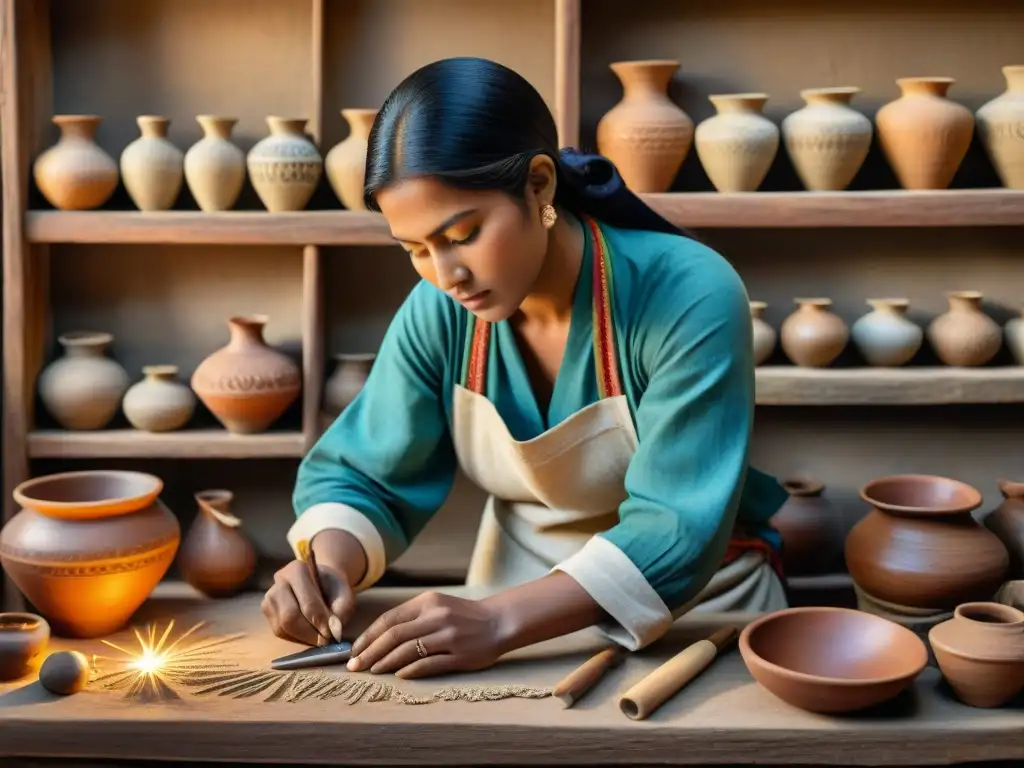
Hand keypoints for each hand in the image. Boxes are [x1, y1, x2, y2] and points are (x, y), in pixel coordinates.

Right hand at [261, 530, 364, 646]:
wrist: (320, 583)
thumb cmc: (332, 588)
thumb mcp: (345, 594)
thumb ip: (343, 609)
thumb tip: (333, 631)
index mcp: (297, 570)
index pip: (307, 603)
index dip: (320, 621)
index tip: (331, 633)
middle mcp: (278, 581)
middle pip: (289, 617)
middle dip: (309, 633)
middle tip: (324, 640)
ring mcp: (269, 597)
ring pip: (281, 627)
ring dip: (302, 637)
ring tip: (318, 638)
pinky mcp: (268, 612)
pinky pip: (279, 632)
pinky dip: (296, 638)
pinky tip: (308, 634)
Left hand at [346, 591, 507, 678]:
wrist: (500, 621)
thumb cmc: (463, 615)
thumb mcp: (437, 606)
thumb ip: (412, 617)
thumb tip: (378, 637)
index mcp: (428, 602)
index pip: (389, 619)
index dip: (369, 636)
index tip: (355, 650)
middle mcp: (437, 616)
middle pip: (394, 635)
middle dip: (370, 652)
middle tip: (355, 666)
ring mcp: (449, 636)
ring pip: (408, 650)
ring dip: (386, 662)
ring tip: (373, 672)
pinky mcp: (460, 655)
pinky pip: (429, 664)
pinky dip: (411, 670)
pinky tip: (399, 676)